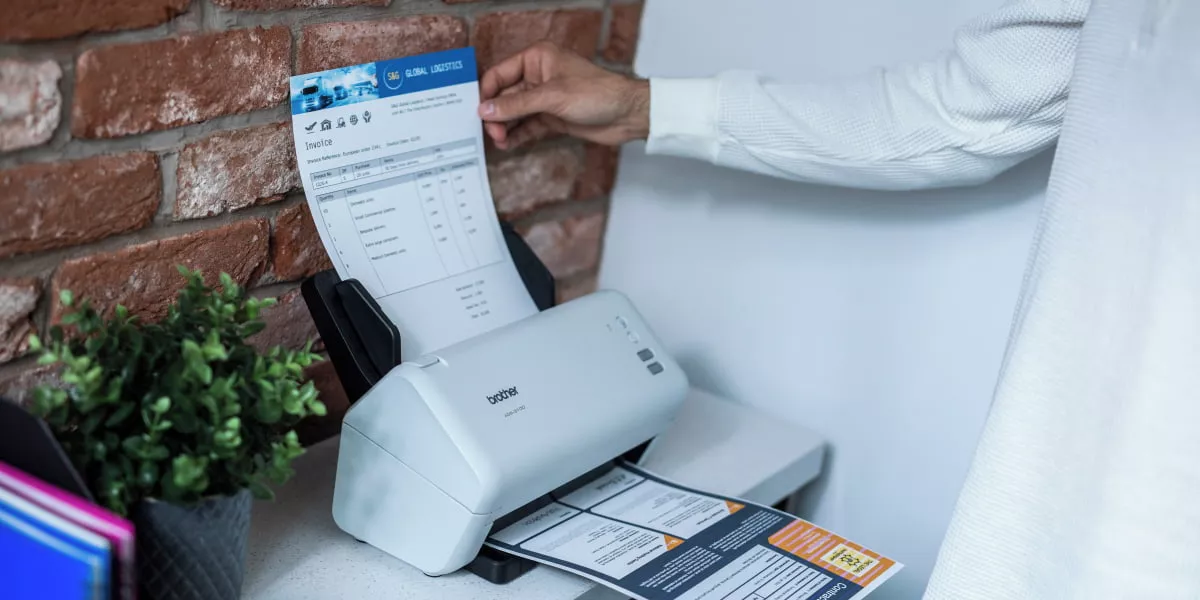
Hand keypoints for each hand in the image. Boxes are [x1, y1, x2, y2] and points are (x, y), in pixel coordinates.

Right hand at [478, 42, 649, 149]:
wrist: (627, 114)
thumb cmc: (597, 93)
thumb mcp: (552, 97)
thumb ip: (517, 105)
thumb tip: (485, 110)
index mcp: (537, 58)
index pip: (499, 73)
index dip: (486, 93)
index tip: (477, 112)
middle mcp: (538, 75)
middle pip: (504, 96)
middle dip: (495, 115)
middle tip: (492, 133)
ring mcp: (544, 97)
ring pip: (514, 113)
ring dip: (505, 127)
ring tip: (499, 142)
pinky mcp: (552, 116)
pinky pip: (527, 125)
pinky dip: (518, 135)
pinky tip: (508, 145)